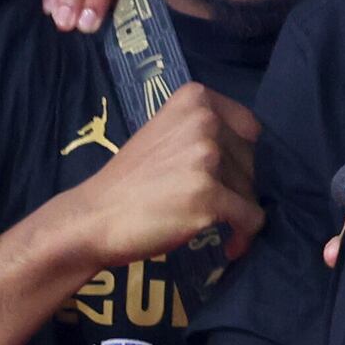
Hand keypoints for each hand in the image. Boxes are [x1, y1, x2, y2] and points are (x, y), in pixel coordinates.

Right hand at [42, 84, 263, 269]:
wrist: (91, 219)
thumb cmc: (128, 181)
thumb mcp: (165, 134)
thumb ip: (205, 131)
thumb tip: (254, 149)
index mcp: (194, 99)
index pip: (248, 126)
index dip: (244, 155)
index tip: (228, 174)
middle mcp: (204, 121)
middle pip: (252, 159)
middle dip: (238, 185)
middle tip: (212, 203)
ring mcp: (206, 158)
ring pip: (252, 189)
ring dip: (238, 211)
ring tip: (213, 224)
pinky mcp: (208, 195)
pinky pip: (251, 218)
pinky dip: (245, 236)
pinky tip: (231, 246)